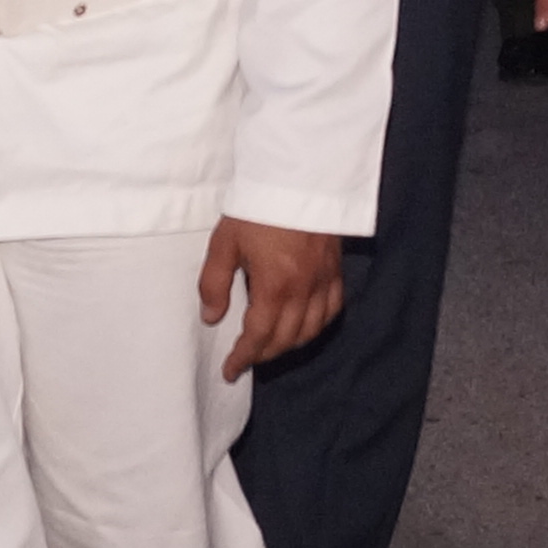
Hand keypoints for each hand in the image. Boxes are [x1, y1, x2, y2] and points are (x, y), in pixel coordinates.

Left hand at [199, 218, 343, 378]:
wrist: (298, 176)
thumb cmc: (258, 208)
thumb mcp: (225, 243)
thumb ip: (214, 284)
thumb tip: (211, 317)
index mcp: (274, 286)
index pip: (259, 337)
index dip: (243, 358)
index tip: (231, 370)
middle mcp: (303, 290)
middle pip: (286, 340)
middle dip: (263, 355)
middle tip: (246, 359)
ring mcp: (323, 280)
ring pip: (312, 330)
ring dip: (289, 345)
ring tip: (270, 345)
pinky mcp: (335, 269)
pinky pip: (332, 309)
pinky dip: (318, 325)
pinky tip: (304, 324)